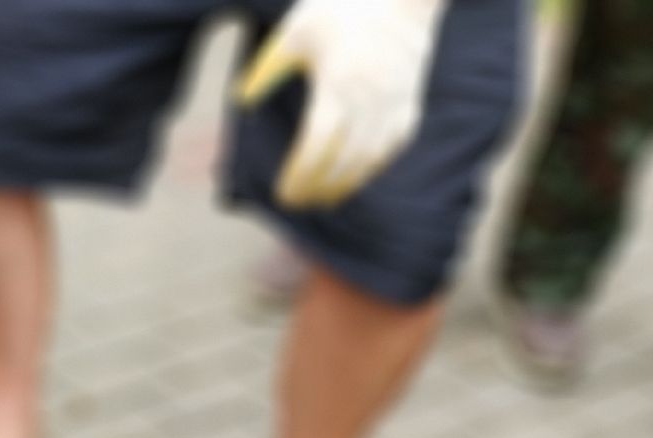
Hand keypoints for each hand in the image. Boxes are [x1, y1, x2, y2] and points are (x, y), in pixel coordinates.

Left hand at [236, 0, 441, 208]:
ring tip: (321, 200)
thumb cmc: (339, 10)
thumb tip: (241, 100)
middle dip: (318, 187)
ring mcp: (394, 103)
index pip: (318, 143)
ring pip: (370, 159)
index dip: (301, 174)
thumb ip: (267, 70)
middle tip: (296, 203)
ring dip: (345, 185)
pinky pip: (392, 147)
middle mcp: (370, 98)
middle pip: (343, 159)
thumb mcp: (294, 34)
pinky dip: (371, 169)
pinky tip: (352, 179)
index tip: (283, 193)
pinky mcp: (410, 104)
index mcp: (338, 82)